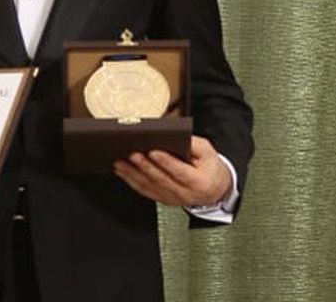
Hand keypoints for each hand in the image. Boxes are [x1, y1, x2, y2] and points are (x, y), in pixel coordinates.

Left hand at [113, 135, 231, 206]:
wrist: (215, 190)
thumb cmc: (210, 167)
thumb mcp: (208, 151)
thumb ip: (193, 143)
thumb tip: (173, 136)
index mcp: (198, 182)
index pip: (180, 172)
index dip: (165, 162)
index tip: (153, 151)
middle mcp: (184, 193)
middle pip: (161, 180)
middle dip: (144, 166)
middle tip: (132, 154)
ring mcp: (172, 199)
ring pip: (149, 187)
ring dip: (132, 174)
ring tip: (120, 162)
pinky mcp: (163, 199)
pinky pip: (145, 191)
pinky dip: (131, 181)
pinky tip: (122, 171)